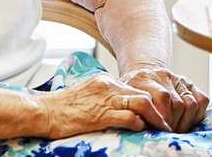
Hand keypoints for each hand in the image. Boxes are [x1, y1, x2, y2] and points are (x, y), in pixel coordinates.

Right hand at [39, 72, 171, 138]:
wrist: (43, 111)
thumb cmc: (62, 107)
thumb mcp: (87, 94)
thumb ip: (104, 97)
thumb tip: (119, 107)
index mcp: (106, 81)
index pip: (136, 89)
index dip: (150, 102)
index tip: (159, 113)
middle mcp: (109, 87)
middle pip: (144, 93)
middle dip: (159, 109)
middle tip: (167, 122)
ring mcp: (106, 99)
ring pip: (141, 102)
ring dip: (155, 117)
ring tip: (162, 128)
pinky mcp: (100, 114)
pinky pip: (128, 116)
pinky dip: (139, 123)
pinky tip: (142, 130)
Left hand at [120, 65, 209, 132]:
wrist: (142, 71)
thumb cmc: (131, 91)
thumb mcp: (124, 97)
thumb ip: (130, 109)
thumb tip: (136, 125)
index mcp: (144, 78)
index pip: (162, 97)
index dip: (162, 118)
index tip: (158, 132)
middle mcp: (163, 76)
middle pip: (177, 103)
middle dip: (173, 124)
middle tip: (167, 134)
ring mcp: (178, 79)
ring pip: (191, 103)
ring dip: (184, 122)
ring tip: (175, 130)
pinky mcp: (190, 83)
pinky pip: (202, 100)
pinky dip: (197, 114)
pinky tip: (186, 121)